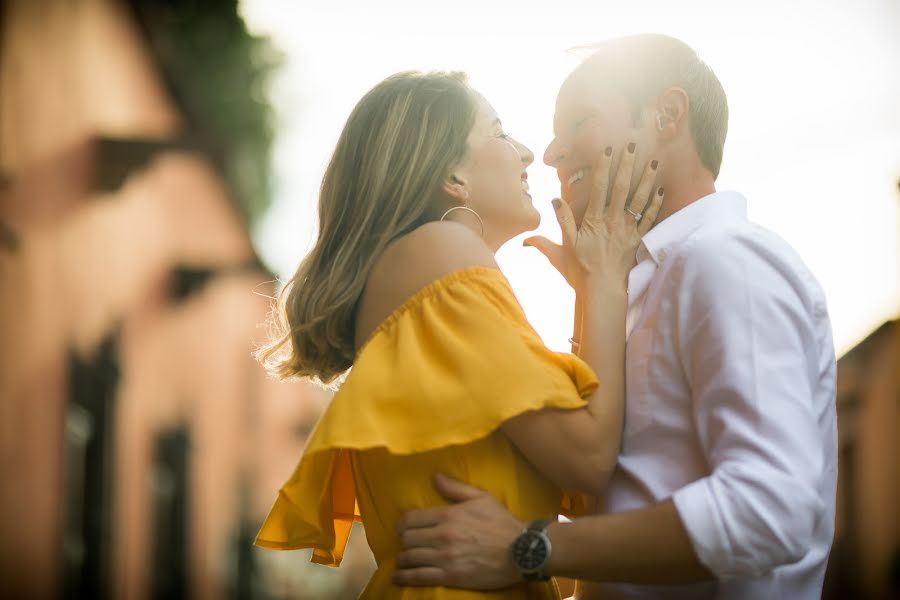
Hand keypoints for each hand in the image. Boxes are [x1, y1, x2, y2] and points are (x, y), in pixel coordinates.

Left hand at [393, 473, 524, 589]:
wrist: (521, 551)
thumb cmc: (501, 523)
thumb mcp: (481, 498)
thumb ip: (455, 488)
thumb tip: (435, 476)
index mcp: (448, 515)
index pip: (411, 519)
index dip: (401, 524)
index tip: (401, 528)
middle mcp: (443, 536)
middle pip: (408, 539)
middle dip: (403, 541)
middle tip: (406, 544)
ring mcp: (446, 557)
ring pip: (410, 558)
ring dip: (402, 559)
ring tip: (402, 561)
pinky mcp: (451, 576)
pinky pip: (419, 577)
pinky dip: (404, 577)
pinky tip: (399, 576)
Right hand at [524, 144, 662, 291]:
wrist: (602, 292)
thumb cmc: (580, 271)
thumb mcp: (563, 247)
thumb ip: (561, 221)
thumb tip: (554, 199)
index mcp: (593, 221)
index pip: (599, 188)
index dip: (604, 167)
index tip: (607, 150)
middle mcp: (612, 222)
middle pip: (621, 188)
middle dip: (626, 165)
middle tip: (631, 145)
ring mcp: (627, 231)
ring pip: (639, 201)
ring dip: (646, 180)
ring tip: (653, 161)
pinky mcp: (637, 241)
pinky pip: (650, 220)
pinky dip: (657, 205)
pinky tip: (661, 190)